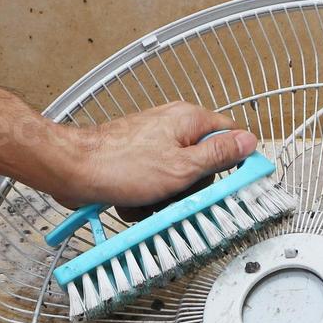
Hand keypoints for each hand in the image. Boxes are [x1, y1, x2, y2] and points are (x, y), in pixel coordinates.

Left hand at [55, 101, 257, 208]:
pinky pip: (156, 184)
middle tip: (179, 197)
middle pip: (203, 164)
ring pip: (178, 179)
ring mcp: (154, 144)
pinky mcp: (138, 161)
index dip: (235, 162)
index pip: (230, 136)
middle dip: (192, 189)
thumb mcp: (181, 167)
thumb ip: (218, 155)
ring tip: (150, 201)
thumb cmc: (119, 165)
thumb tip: (248, 142)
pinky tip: (135, 201)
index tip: (236, 183)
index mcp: (189, 121)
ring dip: (166, 199)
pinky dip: (147, 199)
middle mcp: (173, 128)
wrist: (73, 170)